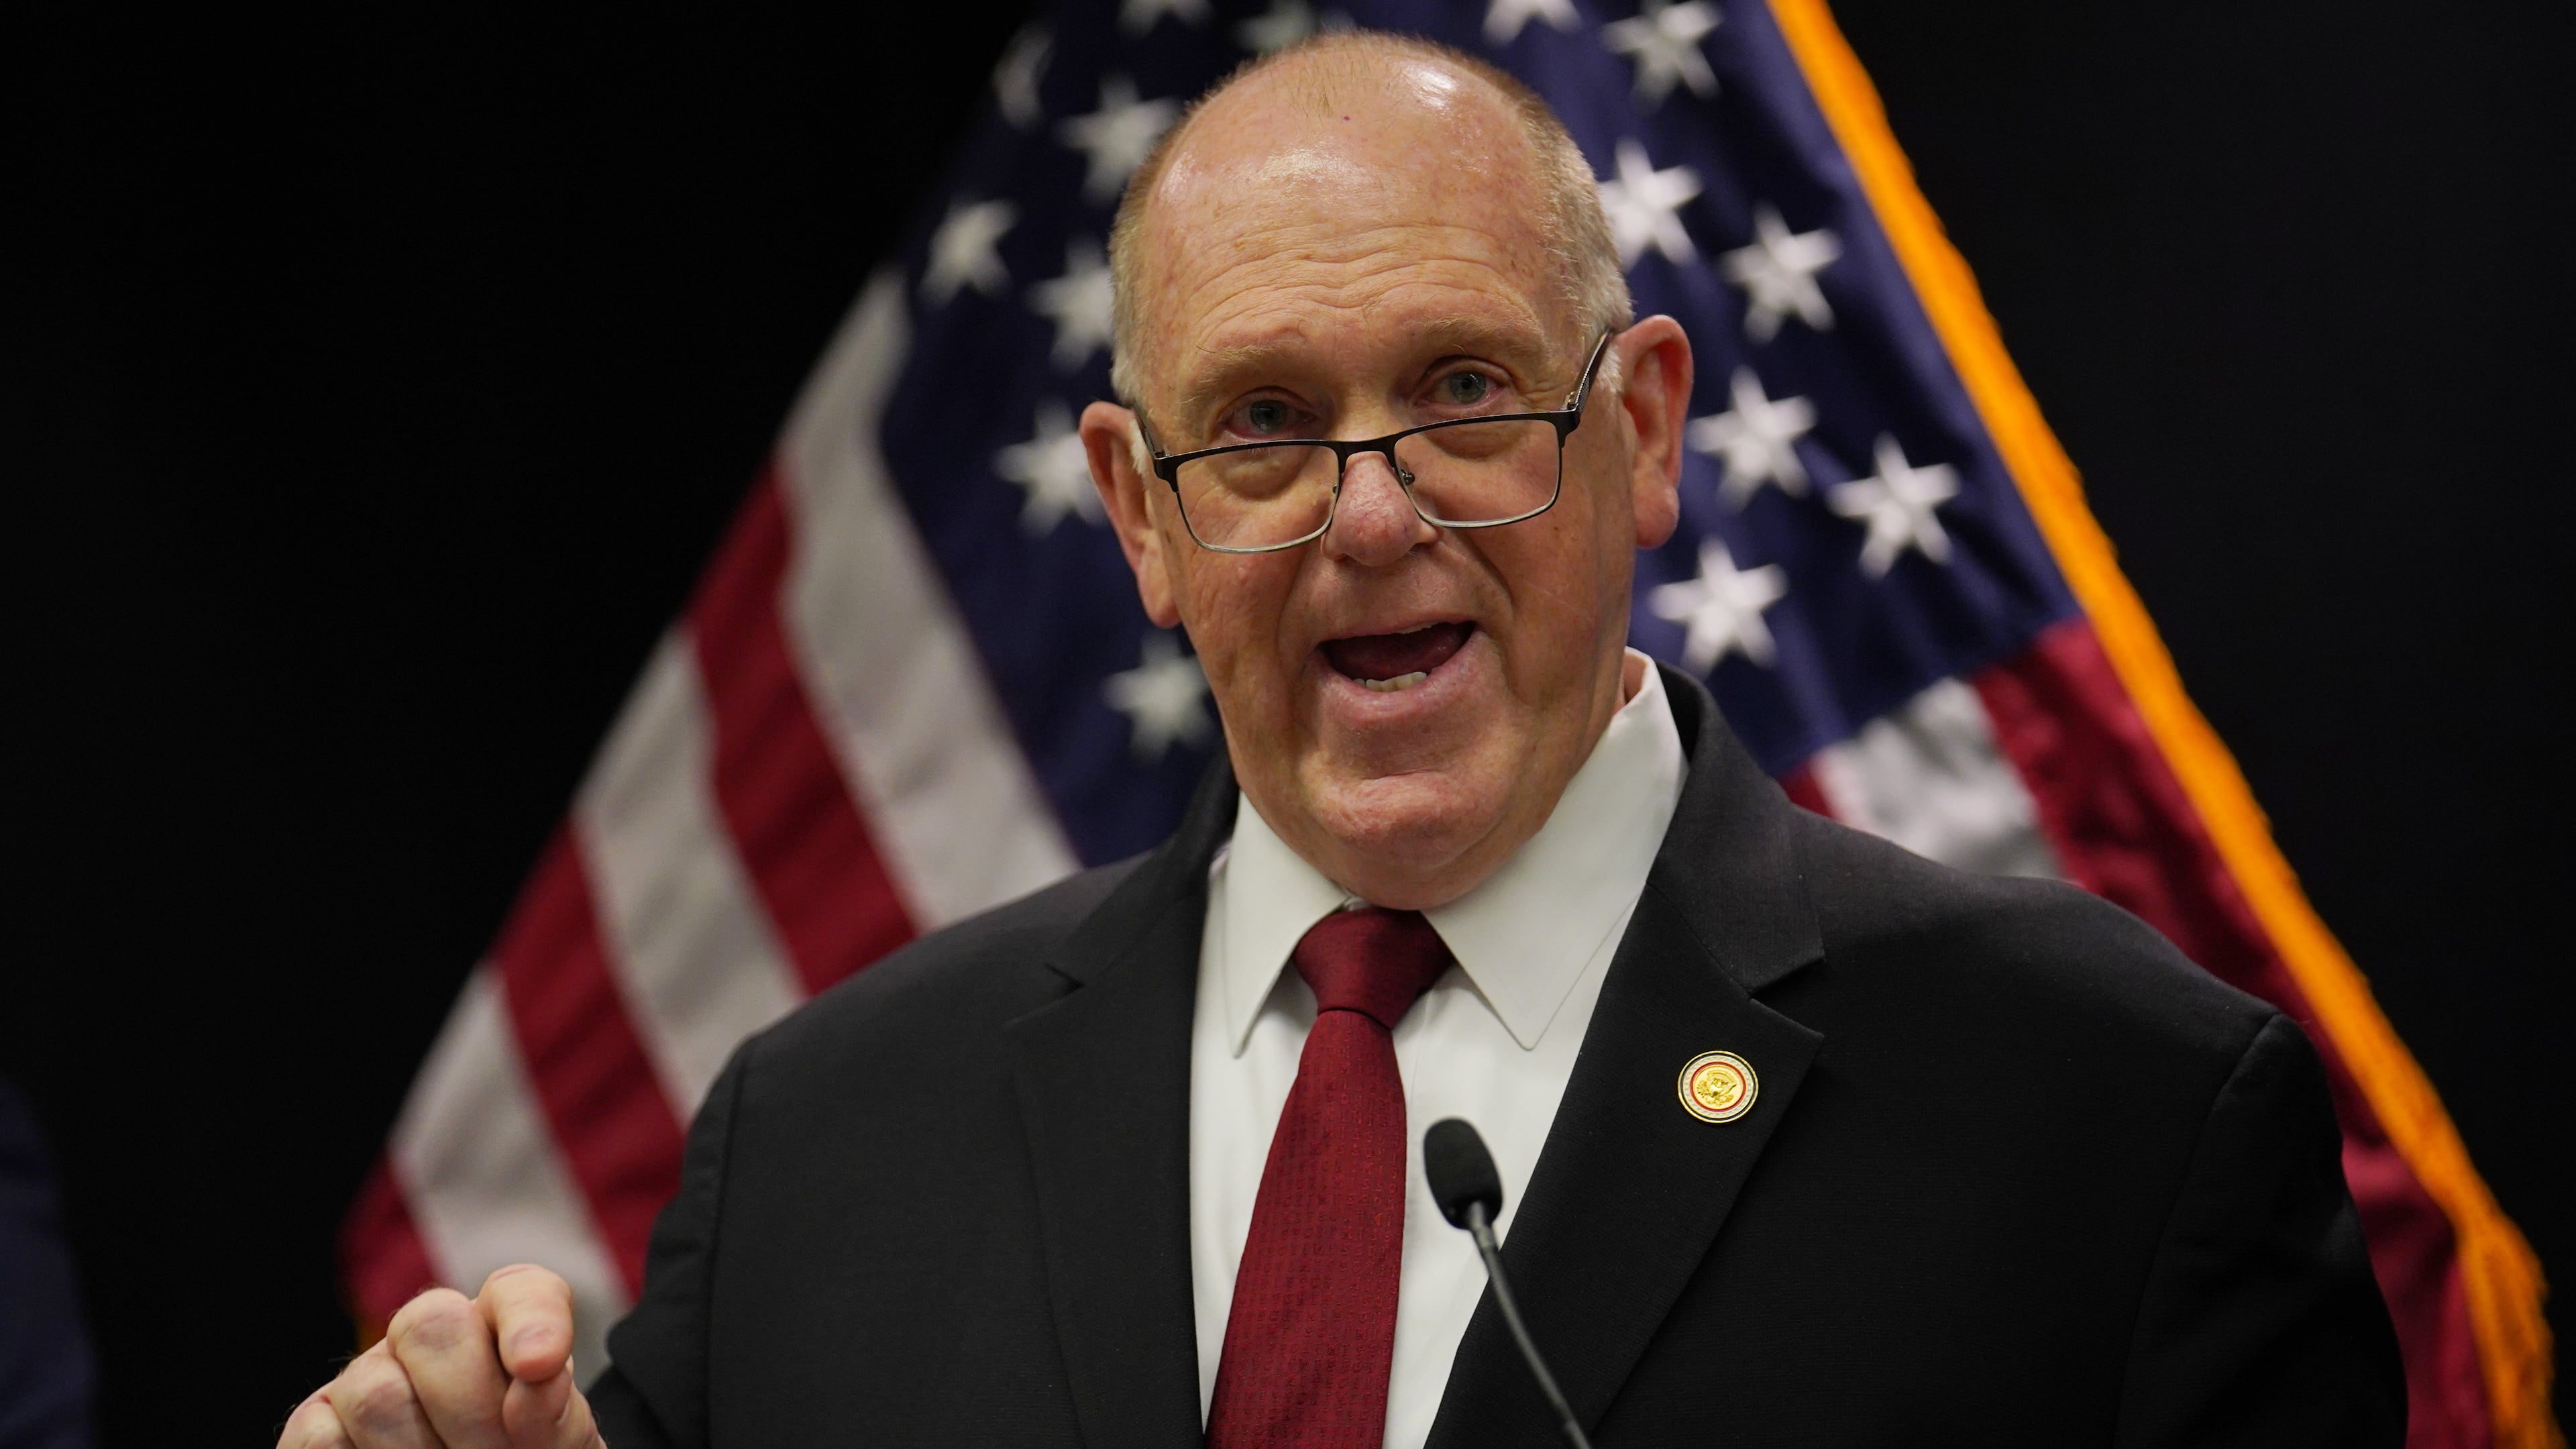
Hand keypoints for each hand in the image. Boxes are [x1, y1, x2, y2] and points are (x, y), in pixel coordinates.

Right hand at [278, 1264, 602, 1448]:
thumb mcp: (553, 1442)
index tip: (538, 1365)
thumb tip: (535, 1374)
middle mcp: (429, 1336)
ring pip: (376, 1393)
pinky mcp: (316, 1424)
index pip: (521, 1291)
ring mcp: (367, 1376)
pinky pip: (323, 1437)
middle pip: (432, 1325)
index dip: (530, 1320)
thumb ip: (555, 1410)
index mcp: (503, 1328)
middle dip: (471, 1404)